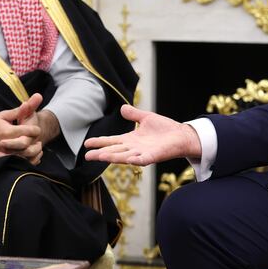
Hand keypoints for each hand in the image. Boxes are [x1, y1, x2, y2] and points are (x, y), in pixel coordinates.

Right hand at [0, 94, 45, 164]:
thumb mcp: (4, 115)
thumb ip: (21, 110)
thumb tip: (37, 96)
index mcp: (7, 132)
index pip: (27, 132)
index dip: (34, 130)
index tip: (36, 129)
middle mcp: (5, 145)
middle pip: (26, 145)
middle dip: (35, 141)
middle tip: (38, 139)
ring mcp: (4, 155)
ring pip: (24, 156)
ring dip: (34, 152)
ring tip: (37, 146)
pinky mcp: (4, 162)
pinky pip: (20, 164)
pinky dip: (30, 160)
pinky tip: (33, 155)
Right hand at [84, 104, 201, 165]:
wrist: (181, 135)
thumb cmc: (165, 129)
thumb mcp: (146, 118)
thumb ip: (134, 114)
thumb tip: (121, 108)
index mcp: (130, 140)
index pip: (111, 141)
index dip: (99, 142)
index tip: (86, 144)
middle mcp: (133, 148)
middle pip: (114, 151)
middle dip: (100, 154)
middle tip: (87, 156)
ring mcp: (142, 153)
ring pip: (124, 157)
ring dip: (112, 157)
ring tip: (100, 157)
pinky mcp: (153, 156)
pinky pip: (142, 160)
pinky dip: (135, 160)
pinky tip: (128, 159)